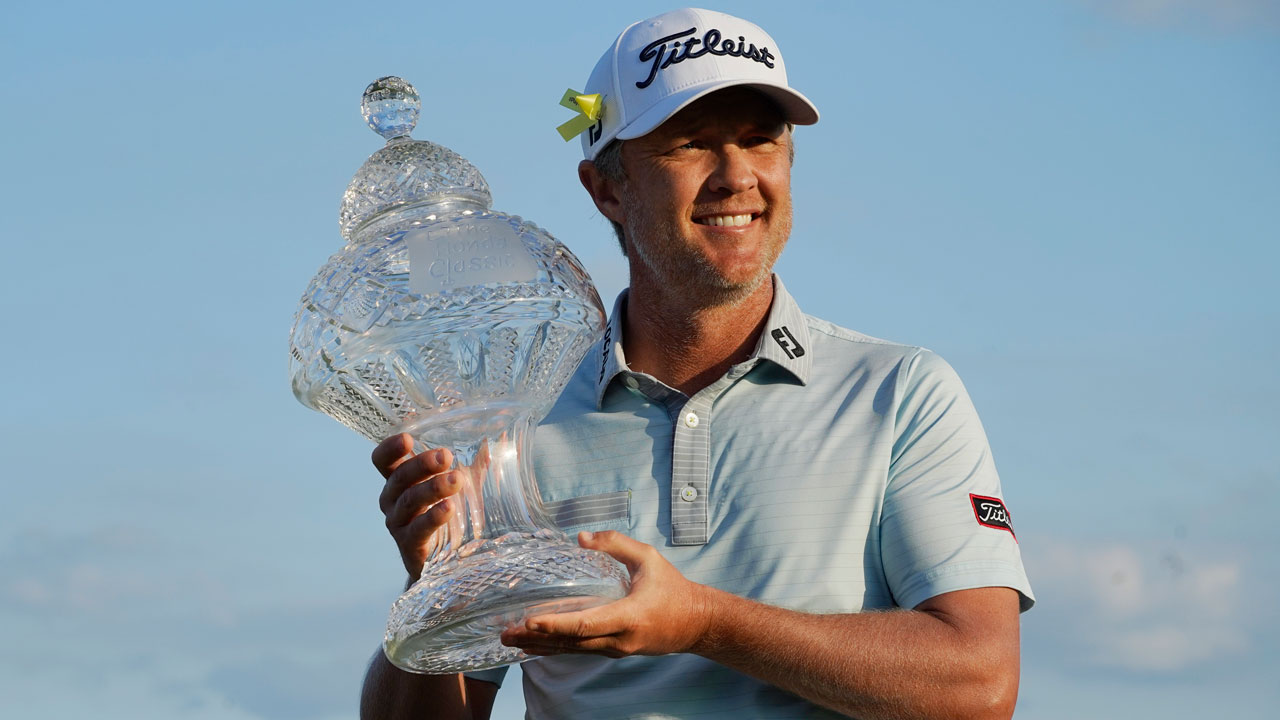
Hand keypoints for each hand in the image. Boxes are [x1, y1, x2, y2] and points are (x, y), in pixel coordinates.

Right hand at [372, 433, 462, 581]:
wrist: (442, 562)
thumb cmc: (447, 513)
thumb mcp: (458, 484)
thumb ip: (475, 460)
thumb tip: (503, 435)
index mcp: (399, 480)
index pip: (383, 460)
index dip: (390, 448)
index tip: (408, 438)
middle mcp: (393, 500)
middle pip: (399, 477)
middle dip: (422, 464)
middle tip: (446, 456)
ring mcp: (399, 523)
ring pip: (409, 501)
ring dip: (432, 488)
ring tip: (456, 480)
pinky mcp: (409, 545)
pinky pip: (418, 529)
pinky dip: (433, 517)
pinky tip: (449, 508)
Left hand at [500, 531, 715, 657]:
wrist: (696, 623)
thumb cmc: (673, 588)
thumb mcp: (648, 558)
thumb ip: (616, 544)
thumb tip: (581, 537)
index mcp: (629, 617)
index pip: (585, 624)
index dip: (555, 623)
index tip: (529, 620)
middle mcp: (619, 640)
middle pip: (571, 642)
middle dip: (536, 638)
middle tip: (506, 633)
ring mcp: (616, 650)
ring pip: (573, 650)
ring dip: (541, 646)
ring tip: (511, 641)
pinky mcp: (614, 652)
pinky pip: (580, 651)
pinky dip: (556, 647)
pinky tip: (537, 645)